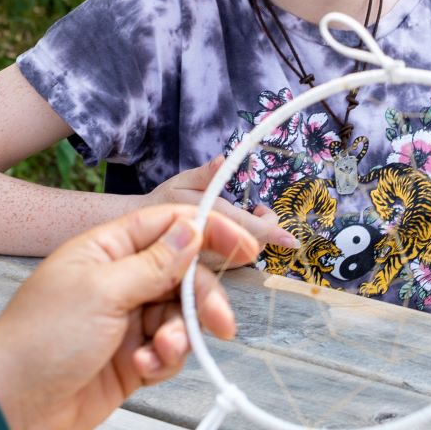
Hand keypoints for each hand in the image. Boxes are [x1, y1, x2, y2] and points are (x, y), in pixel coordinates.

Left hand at [0, 205, 259, 429]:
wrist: (10, 407)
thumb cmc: (43, 339)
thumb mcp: (102, 291)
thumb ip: (154, 263)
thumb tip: (192, 229)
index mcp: (105, 250)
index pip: (167, 226)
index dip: (208, 231)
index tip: (245, 248)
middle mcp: (118, 280)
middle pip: (182, 275)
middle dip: (202, 298)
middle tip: (221, 324)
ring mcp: (124, 321)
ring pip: (179, 317)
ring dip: (180, 337)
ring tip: (160, 355)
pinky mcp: (130, 360)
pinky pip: (167, 352)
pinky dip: (164, 360)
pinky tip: (145, 369)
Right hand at [146, 155, 297, 248]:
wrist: (139, 231)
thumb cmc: (163, 201)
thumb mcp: (181, 181)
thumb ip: (205, 174)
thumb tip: (223, 159)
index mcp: (210, 221)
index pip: (247, 229)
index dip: (271, 233)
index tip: (291, 240)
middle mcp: (212, 247)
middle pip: (254, 245)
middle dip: (265, 226)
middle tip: (258, 207)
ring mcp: (211, 262)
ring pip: (246, 254)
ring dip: (256, 235)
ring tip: (247, 213)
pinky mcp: (210, 270)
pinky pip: (235, 260)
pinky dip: (243, 243)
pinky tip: (234, 229)